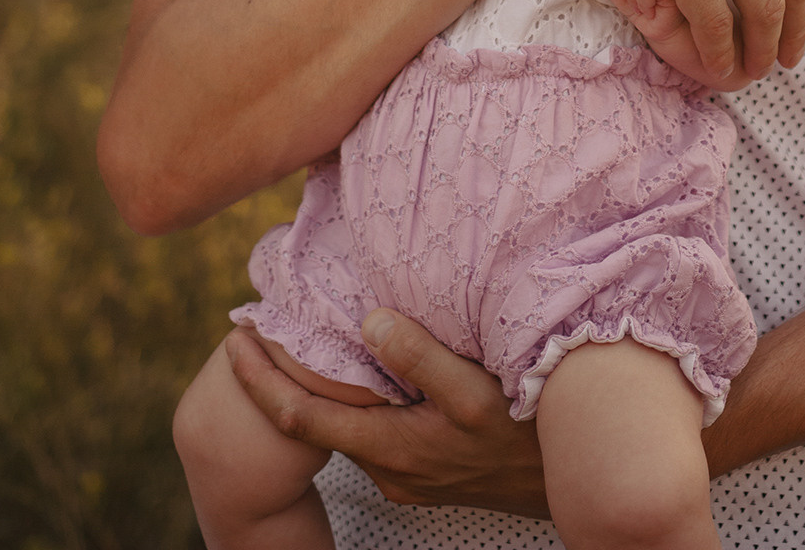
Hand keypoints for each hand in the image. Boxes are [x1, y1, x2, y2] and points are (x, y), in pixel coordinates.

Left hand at [226, 316, 549, 517]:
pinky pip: (374, 429)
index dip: (260, 380)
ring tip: (304, 340)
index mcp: (386, 447)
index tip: (233, 339)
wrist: (571, 483)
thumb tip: (368, 320)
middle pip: (315, 422)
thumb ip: (420, 358)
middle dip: (282, 377)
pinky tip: (364, 368)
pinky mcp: (426, 468)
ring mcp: (406, 472)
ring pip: (346, 426)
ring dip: (320, 386)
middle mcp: (387, 467)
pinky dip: (354, 398)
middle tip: (259, 329)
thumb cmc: (523, 434)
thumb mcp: (475, 393)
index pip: (298, 418)